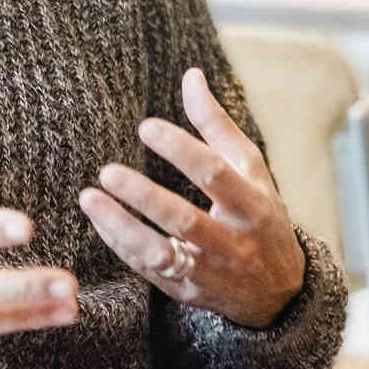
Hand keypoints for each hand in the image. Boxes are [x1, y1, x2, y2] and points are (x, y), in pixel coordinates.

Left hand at [77, 67, 306, 327]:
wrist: (280, 292)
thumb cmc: (260, 214)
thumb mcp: (251, 169)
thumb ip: (217, 124)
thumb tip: (190, 75)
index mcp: (253, 205)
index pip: (215, 174)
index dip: (180, 149)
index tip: (144, 127)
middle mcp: (233, 243)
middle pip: (185, 220)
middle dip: (144, 196)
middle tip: (107, 171)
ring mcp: (209, 273)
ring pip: (160, 254)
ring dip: (121, 227)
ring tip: (89, 197)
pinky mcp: (186, 293)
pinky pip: (147, 270)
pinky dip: (120, 244)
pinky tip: (99, 218)